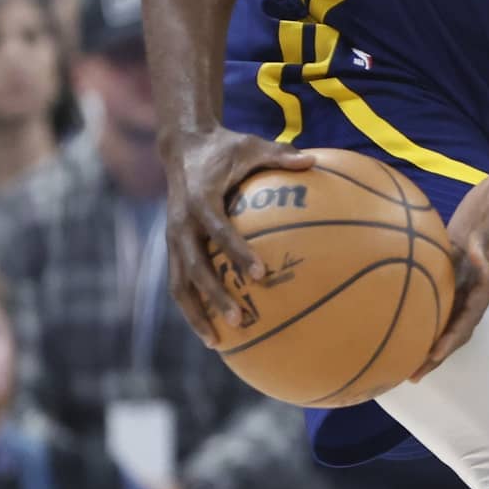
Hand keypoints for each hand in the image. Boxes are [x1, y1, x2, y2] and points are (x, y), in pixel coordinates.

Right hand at [163, 132, 319, 341]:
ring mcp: (174, 238)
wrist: (182, 147)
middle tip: (241, 319)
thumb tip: (314, 159)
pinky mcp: (174, 247)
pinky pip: (180, 284)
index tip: (260, 274)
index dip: (236, 252)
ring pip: (180, 284)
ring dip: (197, 313)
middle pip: (194, 267)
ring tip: (217, 343)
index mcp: (200, 199)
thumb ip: (280, 155)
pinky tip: (212, 332)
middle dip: (215, 296)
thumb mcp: (252, 146)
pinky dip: (192, 308)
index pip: (218, 230)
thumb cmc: (225, 148)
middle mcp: (181, 223)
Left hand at [417, 168, 488, 377]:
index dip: (450, 341)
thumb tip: (478, 260)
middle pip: (457, 326)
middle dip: (436, 352)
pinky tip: (407, 313)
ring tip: (405, 355)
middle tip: (411, 375)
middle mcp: (479, 282)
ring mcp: (468, 273)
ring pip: (449, 313)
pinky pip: (441, 290)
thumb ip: (485, 237)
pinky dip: (426, 307)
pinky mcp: (457, 259)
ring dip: (430, 336)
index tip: (431, 358)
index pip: (468, 318)